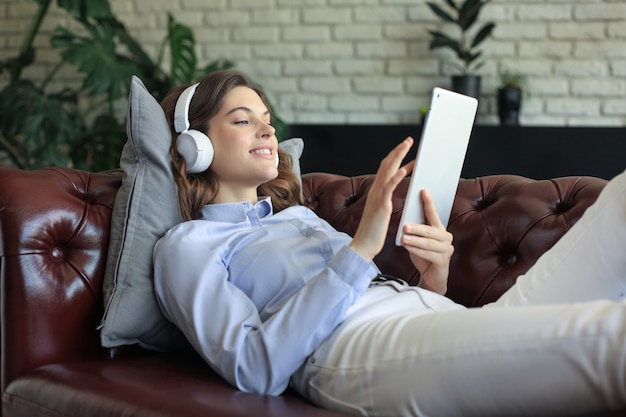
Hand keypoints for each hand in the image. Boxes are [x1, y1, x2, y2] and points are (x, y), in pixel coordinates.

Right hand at [350, 137, 414, 261]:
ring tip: (408, 145)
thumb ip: (384, 202)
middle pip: (386, 165)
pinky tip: (404, 169)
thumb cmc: (372, 232)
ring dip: (398, 156)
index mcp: (376, 192)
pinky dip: (396, 177)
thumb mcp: (380, 213)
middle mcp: (375, 191)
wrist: (363, 245)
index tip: (407, 151)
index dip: (396, 159)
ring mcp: (377, 196)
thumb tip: (390, 197)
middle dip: (398, 151)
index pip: (386, 170)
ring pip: (387, 170)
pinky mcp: (381, 205)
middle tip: (409, 140)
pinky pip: (389, 188)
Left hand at [399, 189, 452, 294]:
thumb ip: (414, 230)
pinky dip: (417, 250)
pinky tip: (408, 248)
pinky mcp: (443, 261)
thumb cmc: (423, 255)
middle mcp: (445, 237)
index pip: (433, 213)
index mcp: (439, 229)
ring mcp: (446, 249)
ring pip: (429, 243)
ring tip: (404, 238)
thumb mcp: (417, 240)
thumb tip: (404, 221)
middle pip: (430, 230)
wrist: (431, 276)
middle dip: (417, 227)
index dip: (428, 202)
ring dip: (415, 240)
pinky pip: (429, 254)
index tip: (422, 191)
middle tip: (404, 226)